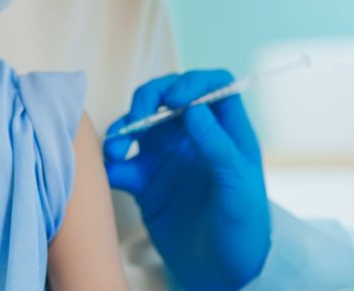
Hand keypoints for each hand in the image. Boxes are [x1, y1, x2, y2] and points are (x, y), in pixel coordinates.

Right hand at [104, 71, 270, 290]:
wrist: (222, 272)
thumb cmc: (244, 228)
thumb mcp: (237, 187)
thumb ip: (218, 147)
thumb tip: (195, 109)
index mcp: (226, 131)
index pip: (213, 84)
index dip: (192, 82)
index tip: (175, 100)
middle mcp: (194, 136)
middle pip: (167, 95)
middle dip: (147, 99)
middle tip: (137, 118)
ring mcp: (168, 156)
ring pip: (138, 123)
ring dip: (122, 128)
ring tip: (117, 150)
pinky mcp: (145, 181)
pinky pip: (120, 161)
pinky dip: (110, 162)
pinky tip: (112, 173)